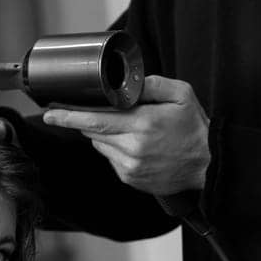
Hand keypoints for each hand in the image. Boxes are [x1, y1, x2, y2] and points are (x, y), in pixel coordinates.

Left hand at [42, 75, 209, 196]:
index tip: (51, 112)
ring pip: (100, 145)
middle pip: (93, 132)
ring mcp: (130, 167)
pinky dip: (114, 149)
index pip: (95, 119)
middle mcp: (133, 148)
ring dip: (104, 134)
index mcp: (143, 124)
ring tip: (129, 127)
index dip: (69, 116)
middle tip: (87, 111)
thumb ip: (152, 84)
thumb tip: (127, 81)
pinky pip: (111, 159)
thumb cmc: (195, 129)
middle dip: (85, 121)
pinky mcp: (131, 178)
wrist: (209, 166)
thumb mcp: (181, 95)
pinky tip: (135, 144)